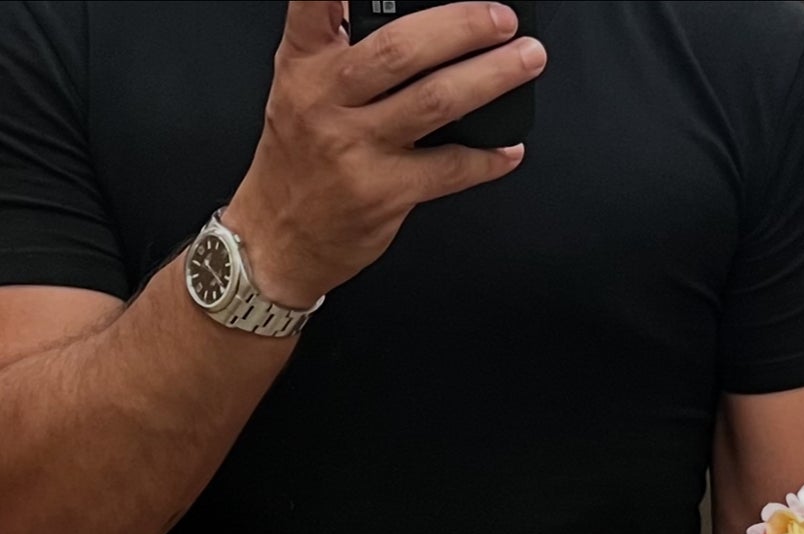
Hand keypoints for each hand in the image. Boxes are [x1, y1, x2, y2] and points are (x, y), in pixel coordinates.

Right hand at [223, 1, 543, 308]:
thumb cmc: (296, 160)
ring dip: (490, 78)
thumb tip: (387, 5)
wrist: (278, 239)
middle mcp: (327, 100)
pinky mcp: (383, 193)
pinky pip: (447, 170)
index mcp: (305, 64)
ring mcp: (357, 149)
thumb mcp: (297, 86)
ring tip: (525, 61)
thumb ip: (332, 40)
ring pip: (434, 101)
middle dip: (463, 26)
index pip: (315, 4)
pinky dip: (486, 159)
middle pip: (402, 49)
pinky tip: (508, 148)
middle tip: (501, 19)